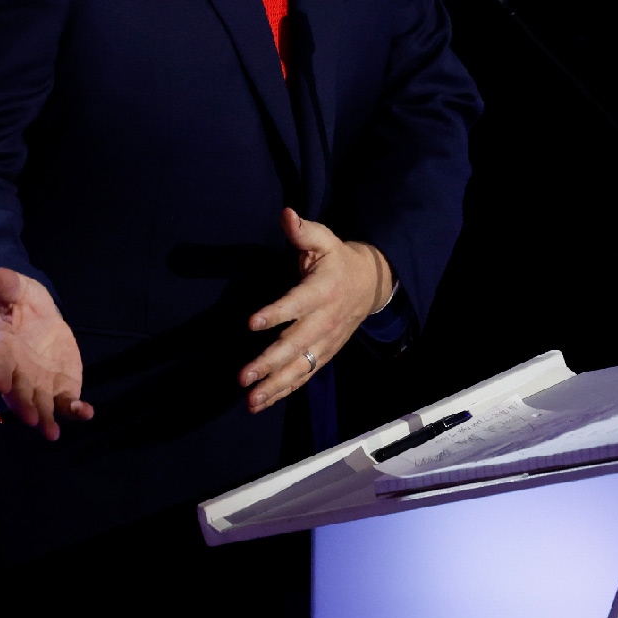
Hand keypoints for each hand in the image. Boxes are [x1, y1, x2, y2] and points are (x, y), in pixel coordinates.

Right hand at [0, 267, 92, 440]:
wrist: (37, 317)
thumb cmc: (20, 304)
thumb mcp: (15, 292)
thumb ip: (8, 289)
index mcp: (2, 349)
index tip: (0, 383)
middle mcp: (18, 372)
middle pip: (18, 391)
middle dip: (24, 405)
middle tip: (31, 419)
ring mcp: (39, 382)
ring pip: (41, 403)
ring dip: (47, 418)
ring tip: (52, 432)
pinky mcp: (61, 385)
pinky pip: (67, 401)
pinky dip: (75, 409)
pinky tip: (86, 412)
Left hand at [242, 208, 393, 412]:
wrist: (373, 284)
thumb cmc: (338, 261)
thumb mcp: (325, 241)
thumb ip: (303, 232)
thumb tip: (285, 214)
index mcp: (323, 290)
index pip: (298, 303)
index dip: (276, 313)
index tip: (251, 323)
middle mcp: (325, 319)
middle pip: (297, 344)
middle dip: (270, 362)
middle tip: (243, 376)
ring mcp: (327, 340)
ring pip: (301, 367)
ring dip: (275, 385)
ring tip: (250, 401)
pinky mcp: (326, 353)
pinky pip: (305, 375)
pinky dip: (284, 390)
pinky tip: (262, 402)